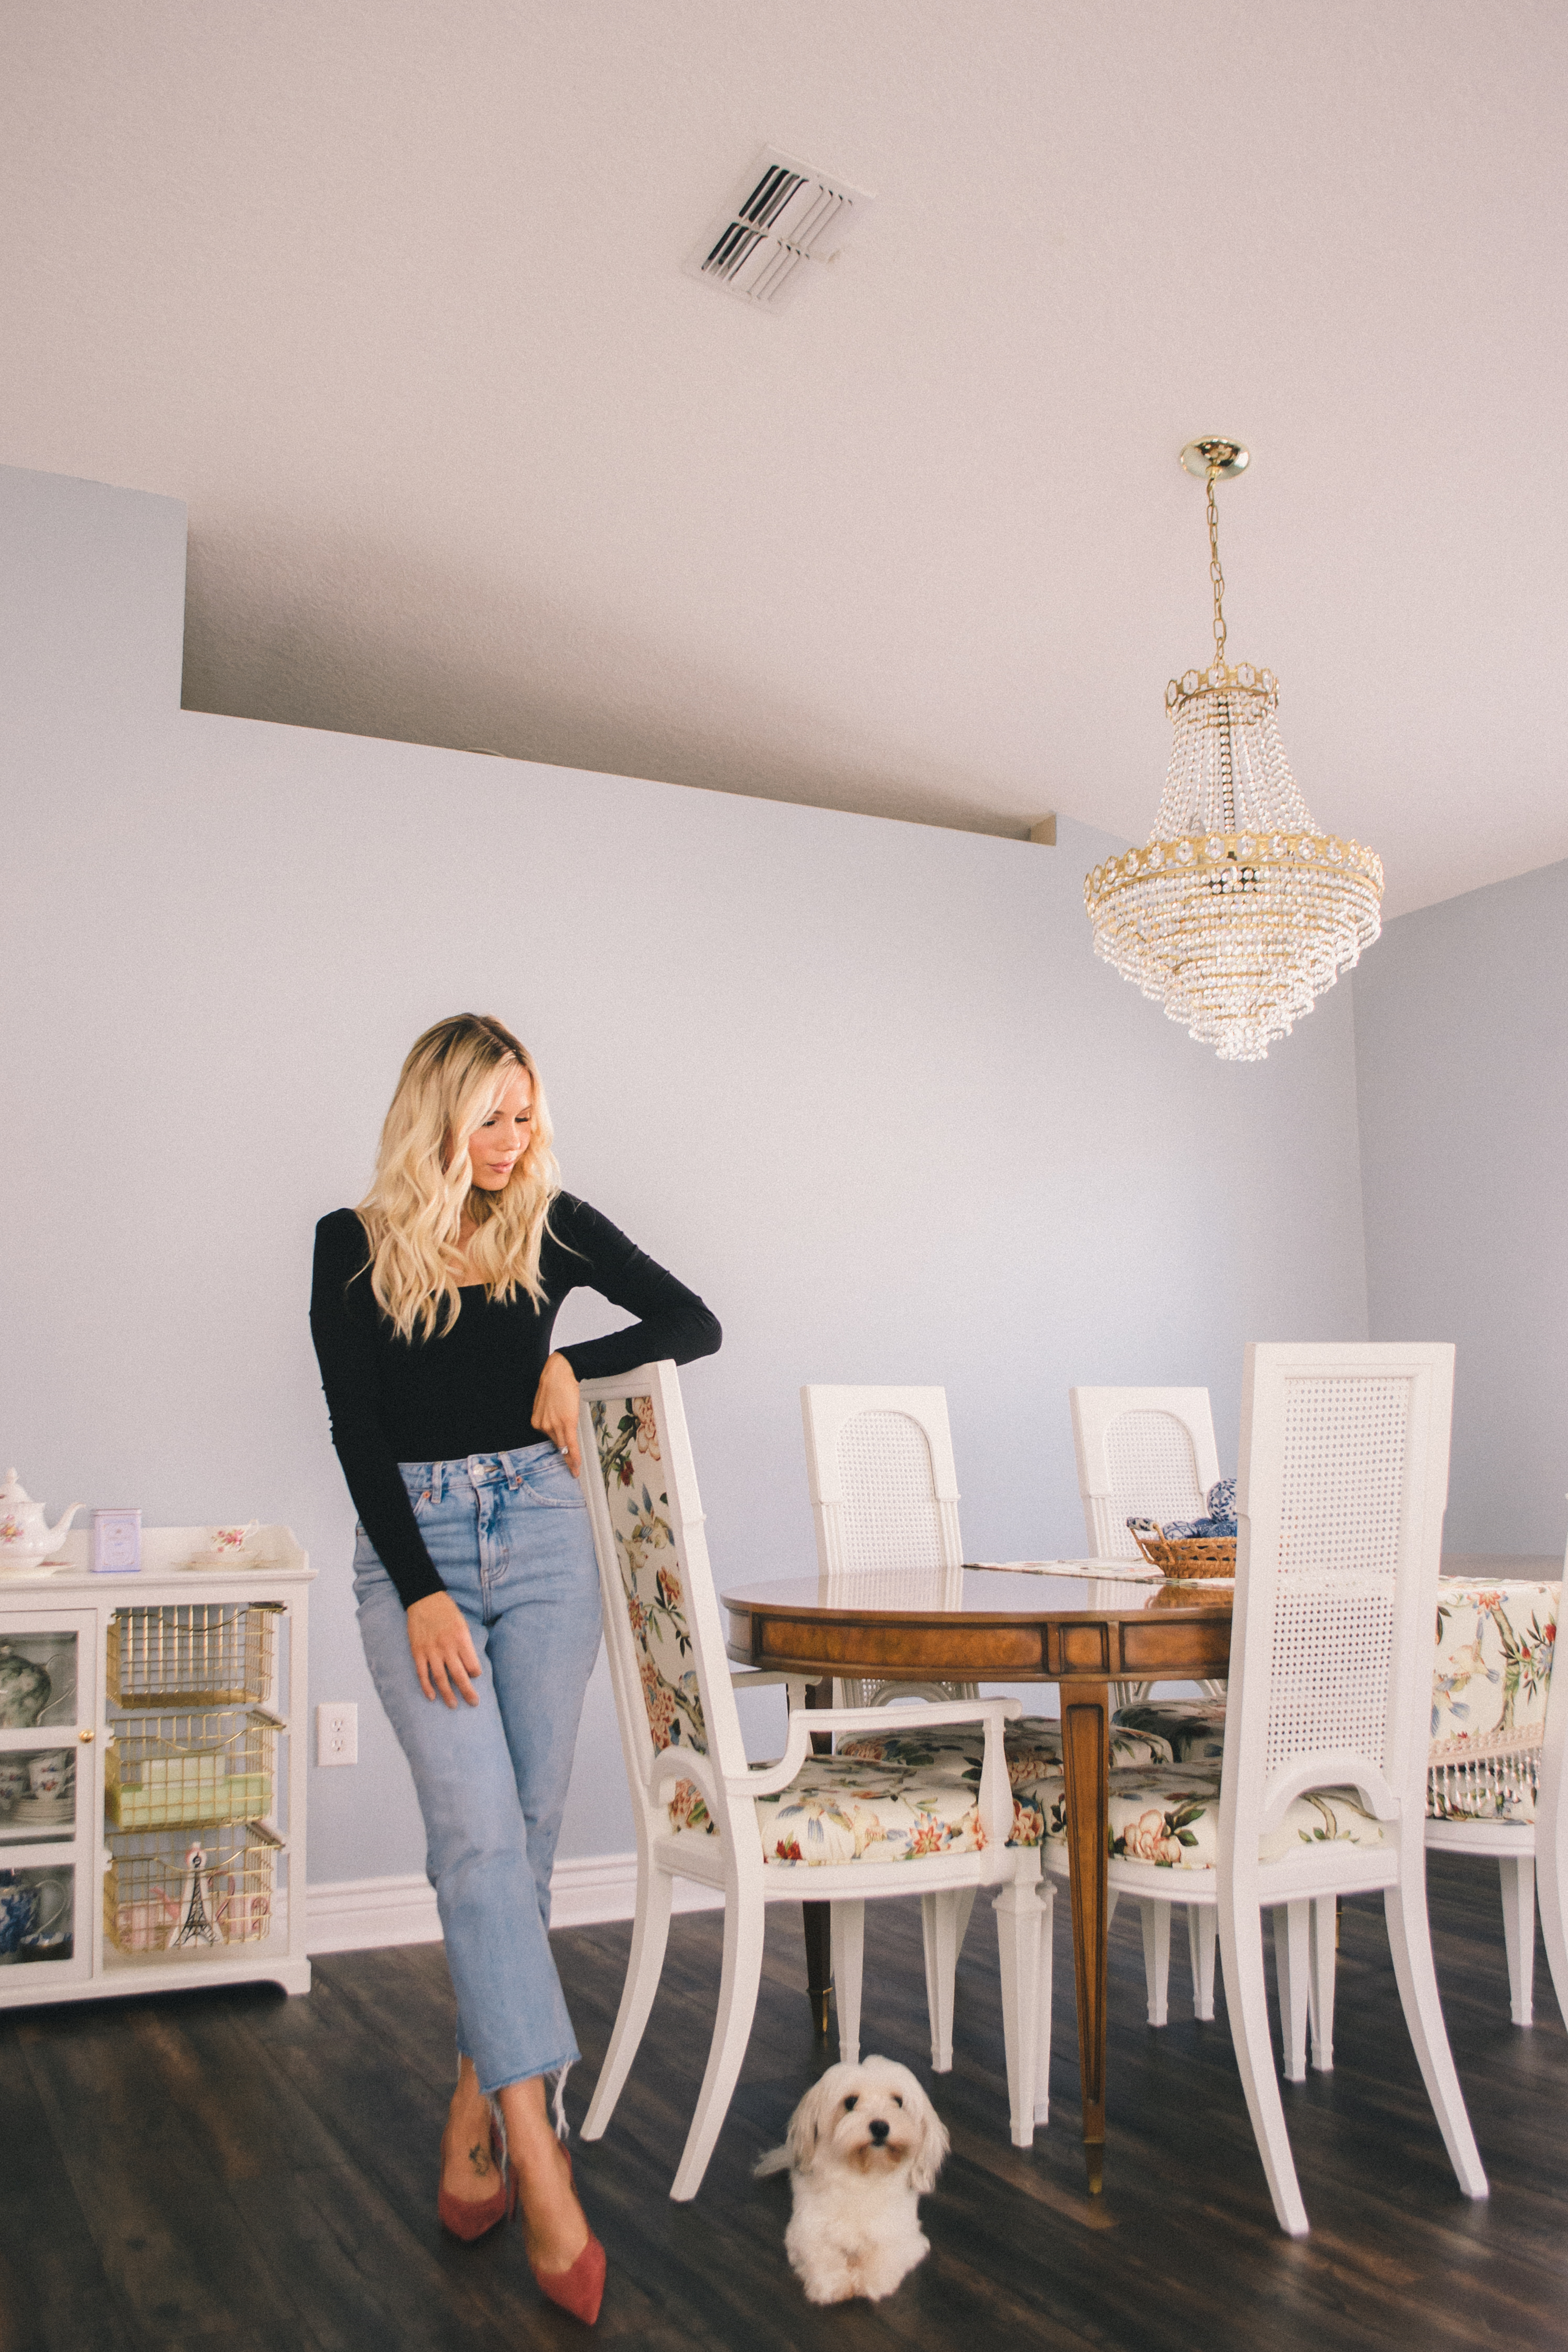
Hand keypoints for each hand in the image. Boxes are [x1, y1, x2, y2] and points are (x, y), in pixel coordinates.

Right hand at [406, 1591, 481, 1706]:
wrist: (424, 1599)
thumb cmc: (447, 1611)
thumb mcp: (463, 1624)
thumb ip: (466, 1645)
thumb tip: (471, 1666)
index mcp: (461, 1638)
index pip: (472, 1664)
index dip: (475, 1673)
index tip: (475, 1676)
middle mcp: (447, 1646)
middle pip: (459, 1675)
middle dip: (467, 1691)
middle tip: (474, 1703)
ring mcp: (431, 1650)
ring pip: (441, 1678)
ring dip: (448, 1694)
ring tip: (453, 1705)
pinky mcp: (418, 1652)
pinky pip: (422, 1673)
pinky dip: (427, 1686)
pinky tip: (432, 1697)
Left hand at [531, 1350, 581, 1474]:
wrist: (559, 1373)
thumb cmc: (554, 1385)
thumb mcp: (545, 1405)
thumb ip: (549, 1419)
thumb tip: (556, 1426)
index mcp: (536, 1422)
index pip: (549, 1439)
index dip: (558, 1449)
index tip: (560, 1458)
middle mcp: (543, 1426)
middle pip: (556, 1445)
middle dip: (564, 1458)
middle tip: (570, 1470)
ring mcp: (554, 1425)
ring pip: (563, 1447)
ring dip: (570, 1461)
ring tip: (575, 1470)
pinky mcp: (566, 1423)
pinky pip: (570, 1444)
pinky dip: (574, 1456)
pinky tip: (577, 1464)